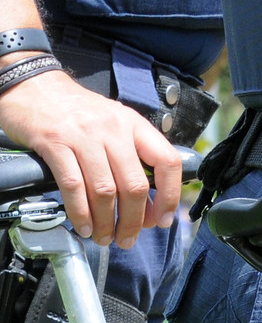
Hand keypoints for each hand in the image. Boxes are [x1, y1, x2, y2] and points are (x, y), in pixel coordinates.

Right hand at [0, 68, 182, 248]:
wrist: (31, 83)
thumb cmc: (76, 110)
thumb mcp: (115, 122)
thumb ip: (133, 154)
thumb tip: (149, 201)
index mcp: (134, 125)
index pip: (167, 162)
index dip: (169, 196)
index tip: (162, 220)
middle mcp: (113, 129)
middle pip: (134, 185)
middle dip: (133, 221)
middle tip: (127, 239)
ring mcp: (84, 136)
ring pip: (105, 191)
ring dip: (106, 222)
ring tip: (104, 238)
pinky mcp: (55, 143)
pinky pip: (73, 186)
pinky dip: (80, 212)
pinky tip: (83, 226)